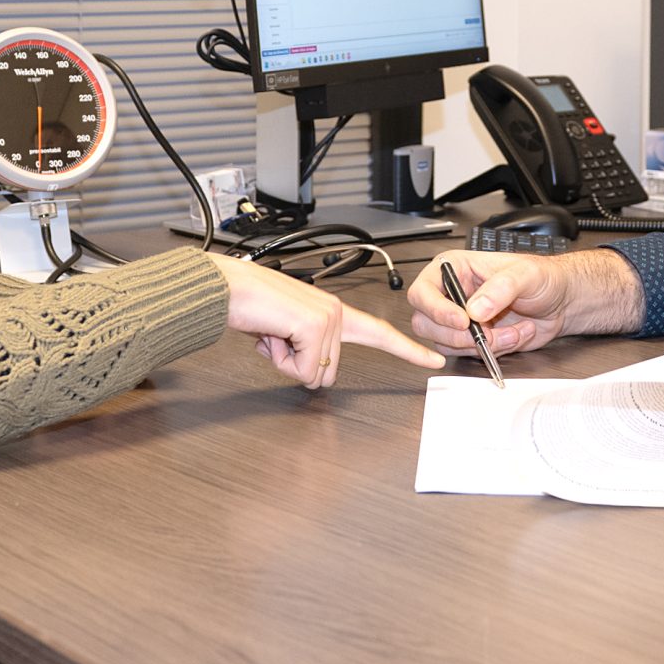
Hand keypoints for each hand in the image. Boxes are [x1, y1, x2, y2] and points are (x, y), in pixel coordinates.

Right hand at [206, 255, 443, 389]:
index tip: (434, 358)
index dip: (408, 349)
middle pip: (328, 373)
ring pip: (314, 374)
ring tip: (272, 333)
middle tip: (277, 338)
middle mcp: (337, 312)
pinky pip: (302, 370)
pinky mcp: (315, 325)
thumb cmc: (252, 307)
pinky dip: (280, 360)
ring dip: (285, 362)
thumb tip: (311, 374)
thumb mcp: (287, 334)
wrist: (229, 289)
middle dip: (296, 366)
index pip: (379, 333)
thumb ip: (307, 350)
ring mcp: (329, 317)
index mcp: (334, 313)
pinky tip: (270, 334)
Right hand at [404, 248, 643, 357]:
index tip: (462, 320)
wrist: (561, 302)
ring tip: (511, 331)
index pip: (423, 291)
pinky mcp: (472, 340)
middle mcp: (451, 295)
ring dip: (483, 344)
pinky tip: (514, 335)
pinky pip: (469, 355)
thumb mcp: (525, 275)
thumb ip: (499, 289)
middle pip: (427, 323)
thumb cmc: (542, 278)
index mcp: (454, 269)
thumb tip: (474, 309)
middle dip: (460, 334)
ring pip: (447, 344)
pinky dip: (494, 352)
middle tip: (487, 332)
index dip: (436, 309)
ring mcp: (460, 320)